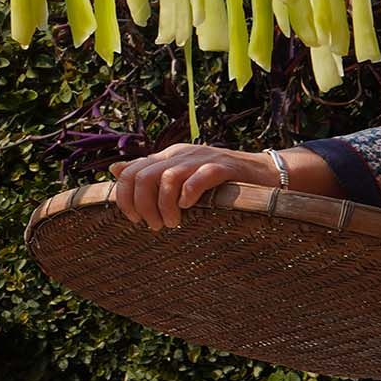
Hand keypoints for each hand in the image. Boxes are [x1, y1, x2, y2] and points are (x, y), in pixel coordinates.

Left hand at [107, 145, 276, 230]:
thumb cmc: (221, 183)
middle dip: (143, 206)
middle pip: (144, 176)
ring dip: (164, 206)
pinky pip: (200, 177)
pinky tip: (189, 208)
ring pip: (168, 178)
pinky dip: (189, 194)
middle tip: (154, 226)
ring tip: (172, 224)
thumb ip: (150, 172)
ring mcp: (203, 159)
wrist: (265, 174)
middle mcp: (182, 154)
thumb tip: (114, 170)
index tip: (134, 220)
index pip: (131, 172)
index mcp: (169, 156)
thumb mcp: (181, 174)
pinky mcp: (224, 168)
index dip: (125, 198)